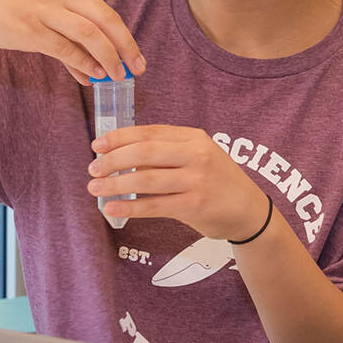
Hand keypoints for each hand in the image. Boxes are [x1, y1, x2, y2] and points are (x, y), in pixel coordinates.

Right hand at [0, 0, 146, 82]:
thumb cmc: (12, 7)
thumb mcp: (46, 13)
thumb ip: (71, 40)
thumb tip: (95, 72)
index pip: (108, 13)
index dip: (126, 38)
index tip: (138, 59)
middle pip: (106, 21)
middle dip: (125, 47)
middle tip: (137, 69)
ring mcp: (45, 11)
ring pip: (88, 33)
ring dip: (107, 57)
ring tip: (116, 76)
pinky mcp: (29, 29)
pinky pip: (63, 46)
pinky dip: (81, 61)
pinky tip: (91, 74)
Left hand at [88, 125, 270, 241]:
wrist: (249, 210)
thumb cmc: (217, 180)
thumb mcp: (198, 156)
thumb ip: (166, 153)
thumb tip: (122, 157)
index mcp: (194, 138)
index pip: (149, 132)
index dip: (119, 138)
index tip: (97, 145)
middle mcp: (197, 155)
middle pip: (144, 152)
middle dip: (113, 160)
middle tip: (93, 168)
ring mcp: (196, 181)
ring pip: (146, 179)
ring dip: (115, 184)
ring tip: (95, 189)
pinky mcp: (194, 206)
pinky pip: (154, 206)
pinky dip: (129, 208)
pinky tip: (111, 208)